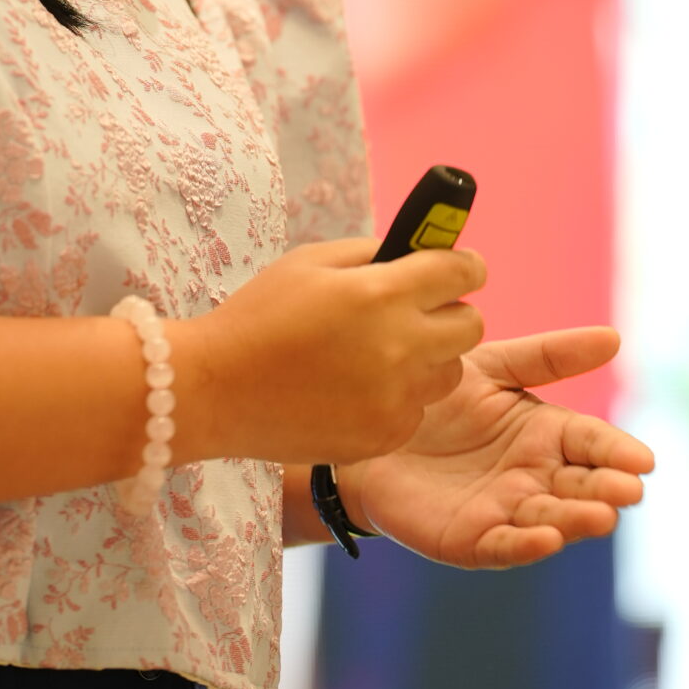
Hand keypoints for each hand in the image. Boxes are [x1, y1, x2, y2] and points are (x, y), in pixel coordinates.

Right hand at [174, 235, 485, 469]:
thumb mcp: (308, 262)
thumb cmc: (258, 316)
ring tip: (380, 355)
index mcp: (380, 293)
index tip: (460, 268)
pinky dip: (398, 397)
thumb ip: (370, 254)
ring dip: (428, 358)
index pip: (462, 272)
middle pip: (472, 326)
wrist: (215, 390)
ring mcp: (394, 397)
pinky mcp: (384, 435)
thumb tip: (416, 255)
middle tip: (419, 312)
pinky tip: (355, 389)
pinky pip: (417, 409)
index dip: (466, 265)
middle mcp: (399, 346)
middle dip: (451, 312)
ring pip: (449, 372)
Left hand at [345, 327, 653, 567]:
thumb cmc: (437, 398)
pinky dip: (524, 545)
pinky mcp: (470, 539)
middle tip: (629, 491)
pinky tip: (544, 540)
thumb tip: (614, 337)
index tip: (643, 460)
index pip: (592, 442)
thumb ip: (548, 356)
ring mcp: (505, 511)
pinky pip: (501, 545)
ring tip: (599, 517)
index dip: (617, 451)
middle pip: (581, 486)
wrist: (365, 426)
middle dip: (607, 491)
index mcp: (547, 434)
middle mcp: (535, 477)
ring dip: (576, 521)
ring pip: (550, 519)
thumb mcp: (492, 367)